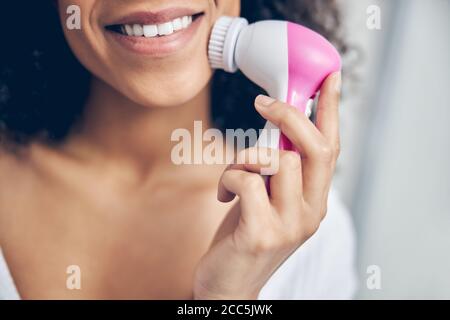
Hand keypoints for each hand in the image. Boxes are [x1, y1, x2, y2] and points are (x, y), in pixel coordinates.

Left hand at [193, 72, 341, 298]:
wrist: (229, 285)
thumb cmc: (245, 234)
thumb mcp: (269, 199)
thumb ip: (279, 171)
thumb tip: (278, 127)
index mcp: (315, 201)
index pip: (332, 148)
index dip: (331, 110)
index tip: (329, 77)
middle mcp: (311, 213)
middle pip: (315, 148)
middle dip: (289, 115)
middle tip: (263, 102)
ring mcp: (290, 226)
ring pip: (278, 160)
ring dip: (246, 157)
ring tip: (234, 174)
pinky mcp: (261, 234)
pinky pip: (246, 181)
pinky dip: (229, 177)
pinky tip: (223, 194)